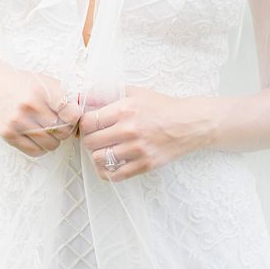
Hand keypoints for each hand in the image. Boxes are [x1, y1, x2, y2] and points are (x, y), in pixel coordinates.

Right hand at [0, 69, 81, 156]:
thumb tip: (84, 113)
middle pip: (63, 131)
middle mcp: (30, 106)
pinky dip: (40, 148)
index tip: (71, 116)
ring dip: (54, 141)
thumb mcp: (46, 82)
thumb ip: (66, 95)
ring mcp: (17, 121)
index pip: (71, 113)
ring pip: (50, 144)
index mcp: (43, 90)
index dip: (75, 118)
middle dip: (65, 130)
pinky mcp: (8, 134)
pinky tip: (38, 138)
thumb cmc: (22, 84)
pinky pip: (34, 151)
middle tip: (60, 125)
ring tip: (48, 132)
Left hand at [78, 86, 215, 180]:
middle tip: (95, 139)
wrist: (189, 123)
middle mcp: (129, 130)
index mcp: (124, 110)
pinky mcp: (146, 164)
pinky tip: (111, 165)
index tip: (87, 126)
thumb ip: (105, 93)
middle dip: (89, 140)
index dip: (82, 125)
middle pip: (90, 142)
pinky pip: (116, 175)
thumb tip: (80, 96)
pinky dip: (108, 172)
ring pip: (99, 159)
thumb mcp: (134, 93)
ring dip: (97, 156)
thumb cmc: (160, 107)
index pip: (88, 122)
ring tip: (103, 150)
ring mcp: (138, 149)